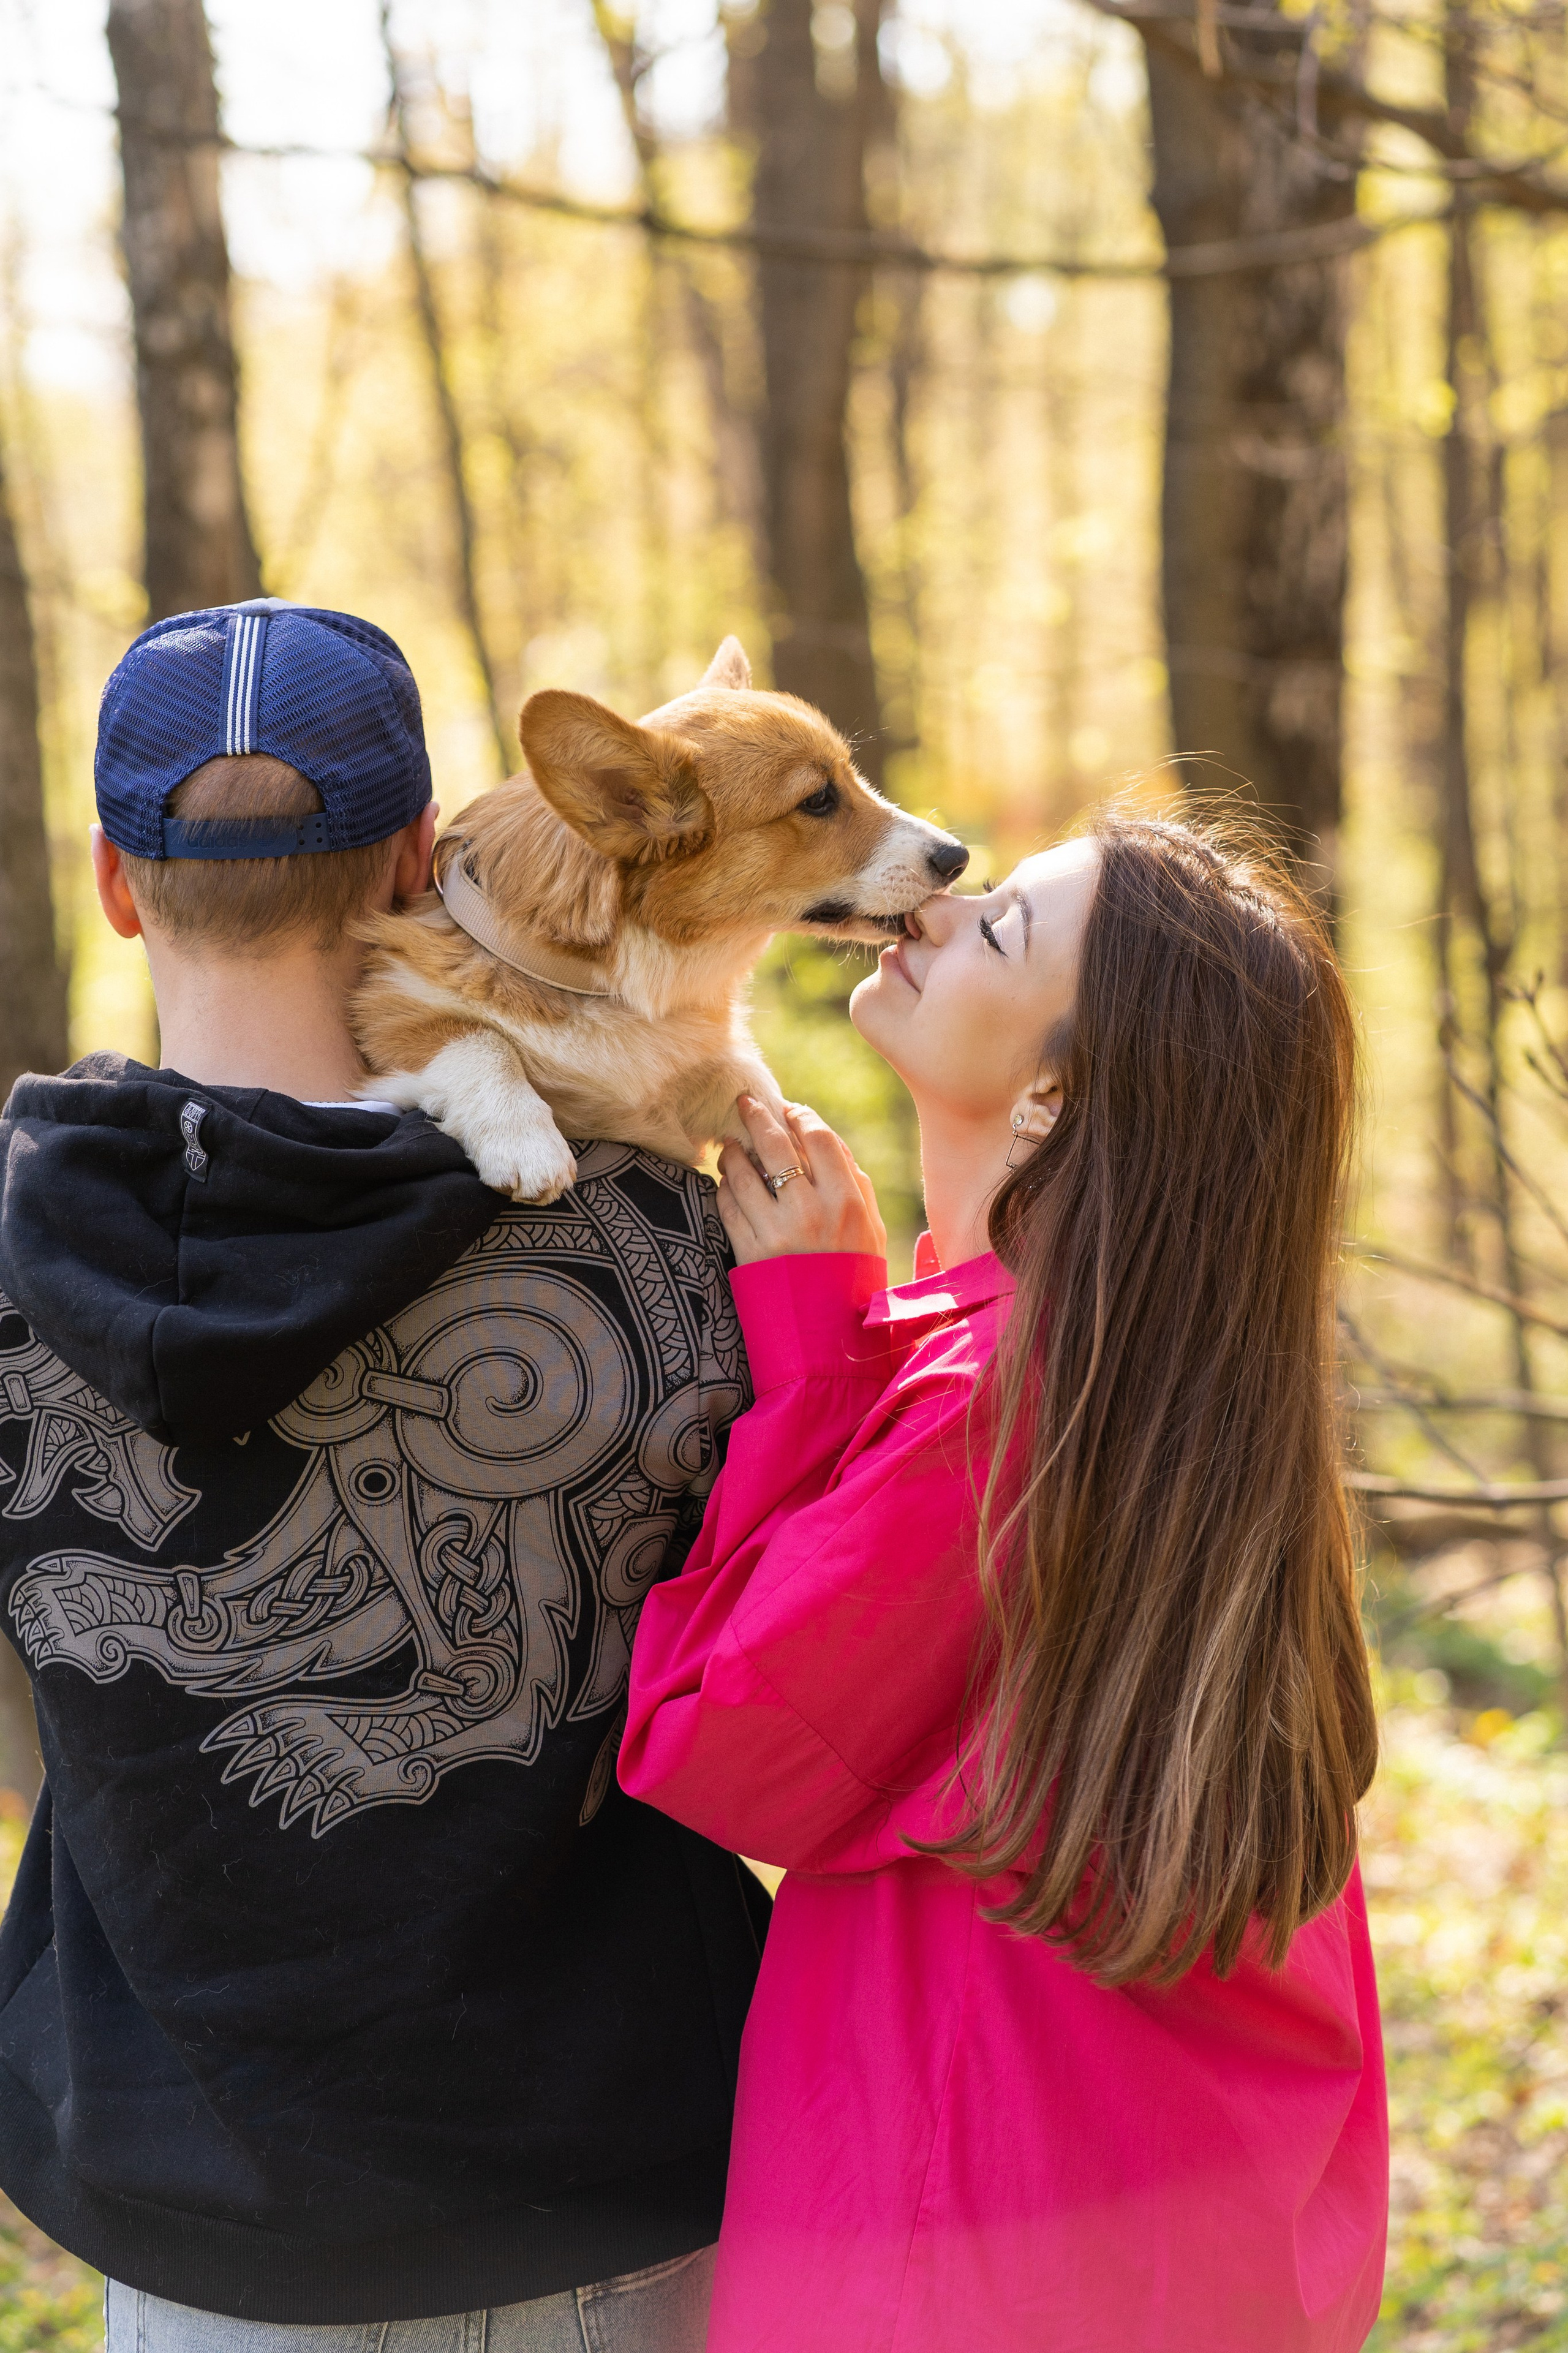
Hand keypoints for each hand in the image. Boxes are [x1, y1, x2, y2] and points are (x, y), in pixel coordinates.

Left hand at [717, 1097, 886, 1266]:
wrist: (829, 1336)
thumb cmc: (854, 1275)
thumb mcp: (870, 1228)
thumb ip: (854, 1182)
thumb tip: (824, 1139)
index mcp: (846, 1201)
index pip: (818, 1138)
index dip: (800, 1116)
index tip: (788, 1109)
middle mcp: (810, 1212)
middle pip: (775, 1145)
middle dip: (756, 1116)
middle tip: (744, 1103)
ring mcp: (776, 1232)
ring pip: (743, 1172)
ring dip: (733, 1152)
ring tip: (731, 1146)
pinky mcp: (748, 1252)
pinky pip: (727, 1206)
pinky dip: (723, 1188)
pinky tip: (727, 1182)